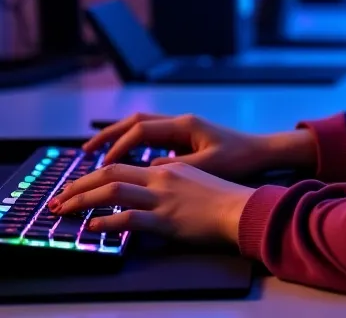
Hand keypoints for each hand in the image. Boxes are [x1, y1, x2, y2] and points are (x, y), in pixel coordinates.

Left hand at [49, 161, 255, 243]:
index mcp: (166, 167)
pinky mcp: (166, 219)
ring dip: (84, 200)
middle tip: (60, 198)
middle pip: (110, 172)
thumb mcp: (193, 176)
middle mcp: (160, 176)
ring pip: (113, 190)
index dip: (94, 172)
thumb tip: (149, 177)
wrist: (240, 208)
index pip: (121, 163)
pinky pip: (129, 218)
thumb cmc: (221, 196)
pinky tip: (94, 228)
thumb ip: (169, 174)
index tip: (77, 184)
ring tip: (65, 210)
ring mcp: (162, 197)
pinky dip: (107, 222)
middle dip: (80, 185)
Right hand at [81, 112, 271, 179]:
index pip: (142, 131)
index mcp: (185, 125)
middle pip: (136, 122)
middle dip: (109, 134)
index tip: (105, 164)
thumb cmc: (238, 160)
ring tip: (96, 152)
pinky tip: (123, 159)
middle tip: (86, 151)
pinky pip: (151, 135)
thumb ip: (178, 167)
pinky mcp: (184, 136)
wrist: (260, 152)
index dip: (120, 146)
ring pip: (142, 126)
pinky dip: (132, 143)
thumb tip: (148, 171)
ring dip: (119, 137)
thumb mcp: (208, 166)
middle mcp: (180, 121)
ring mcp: (182, 127)